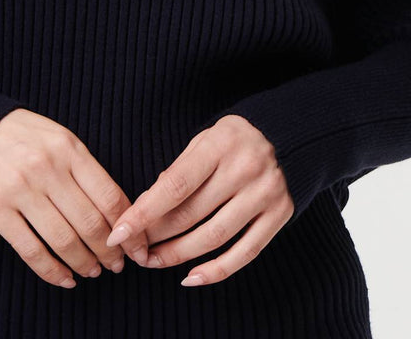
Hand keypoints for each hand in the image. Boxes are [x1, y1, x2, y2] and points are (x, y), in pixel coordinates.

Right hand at [0, 107, 148, 287]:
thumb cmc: (20, 135)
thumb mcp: (57, 137)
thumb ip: (83, 168)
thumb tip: (116, 210)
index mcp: (68, 148)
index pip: (109, 196)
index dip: (127, 228)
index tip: (134, 246)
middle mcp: (46, 167)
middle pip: (89, 223)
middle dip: (109, 251)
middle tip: (116, 264)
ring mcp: (19, 189)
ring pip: (63, 240)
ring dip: (83, 263)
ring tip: (92, 271)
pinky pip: (31, 250)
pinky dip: (52, 271)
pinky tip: (64, 278)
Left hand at [105, 115, 294, 285]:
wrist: (291, 134)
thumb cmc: (234, 139)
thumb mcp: (205, 140)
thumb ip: (179, 169)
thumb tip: (147, 204)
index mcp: (220, 144)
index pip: (175, 185)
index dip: (144, 212)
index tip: (119, 231)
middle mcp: (245, 169)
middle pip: (192, 214)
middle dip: (157, 235)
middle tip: (134, 249)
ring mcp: (265, 194)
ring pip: (214, 237)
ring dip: (179, 255)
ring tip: (154, 261)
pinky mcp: (280, 215)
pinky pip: (244, 252)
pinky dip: (216, 270)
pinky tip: (191, 277)